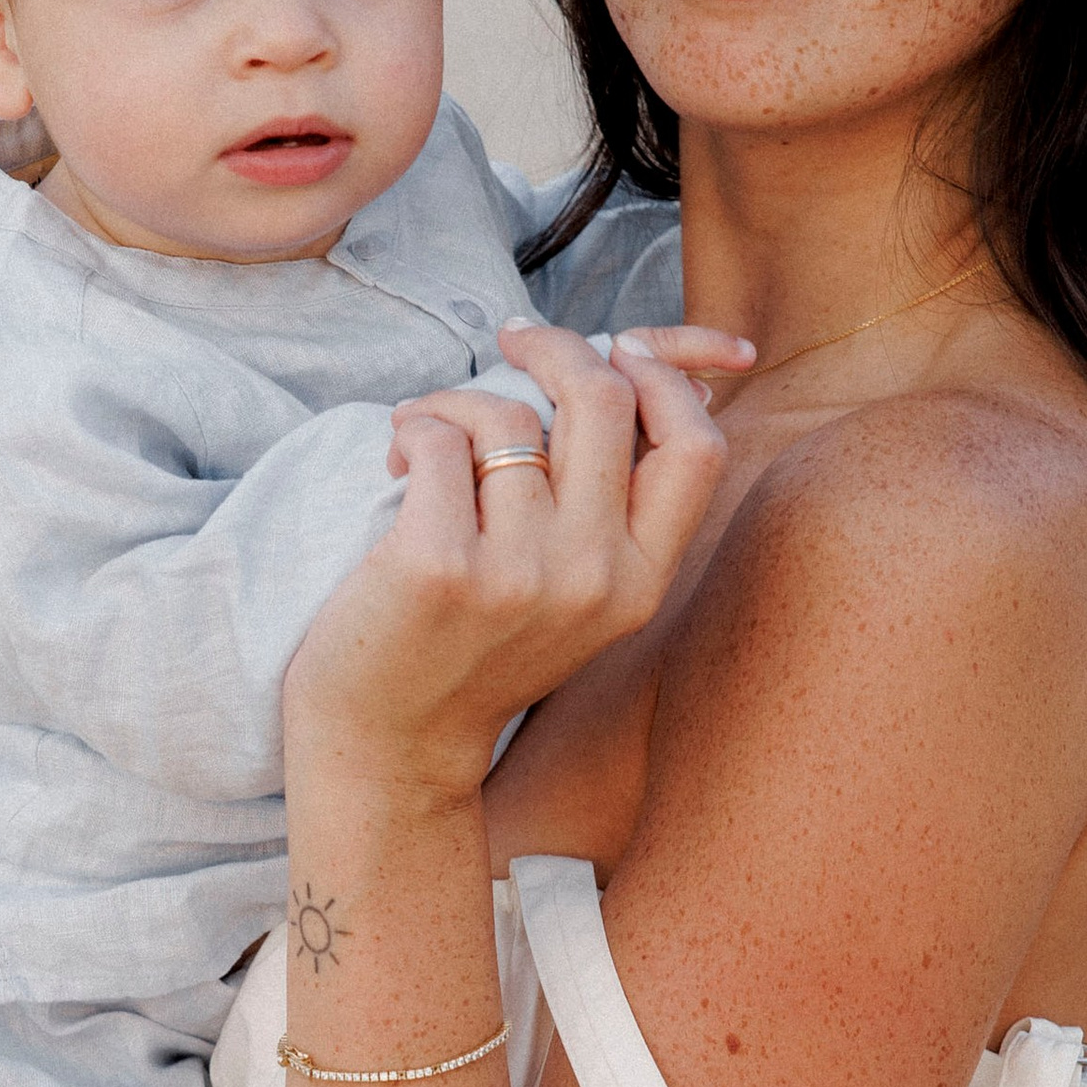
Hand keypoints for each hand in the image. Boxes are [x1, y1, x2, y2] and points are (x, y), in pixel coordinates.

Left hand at [286, 323, 735, 804]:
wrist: (392, 747)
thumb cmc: (475, 649)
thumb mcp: (578, 589)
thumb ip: (618, 500)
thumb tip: (669, 370)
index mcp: (641, 582)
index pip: (695, 447)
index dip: (663, 375)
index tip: (615, 347)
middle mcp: (594, 579)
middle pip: (604, 400)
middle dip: (554, 344)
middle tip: (513, 340)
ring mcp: (519, 574)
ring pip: (507, 415)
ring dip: (453, 401)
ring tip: (424, 434)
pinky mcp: (440, 565)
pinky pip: (440, 437)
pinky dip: (412, 427)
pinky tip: (396, 462)